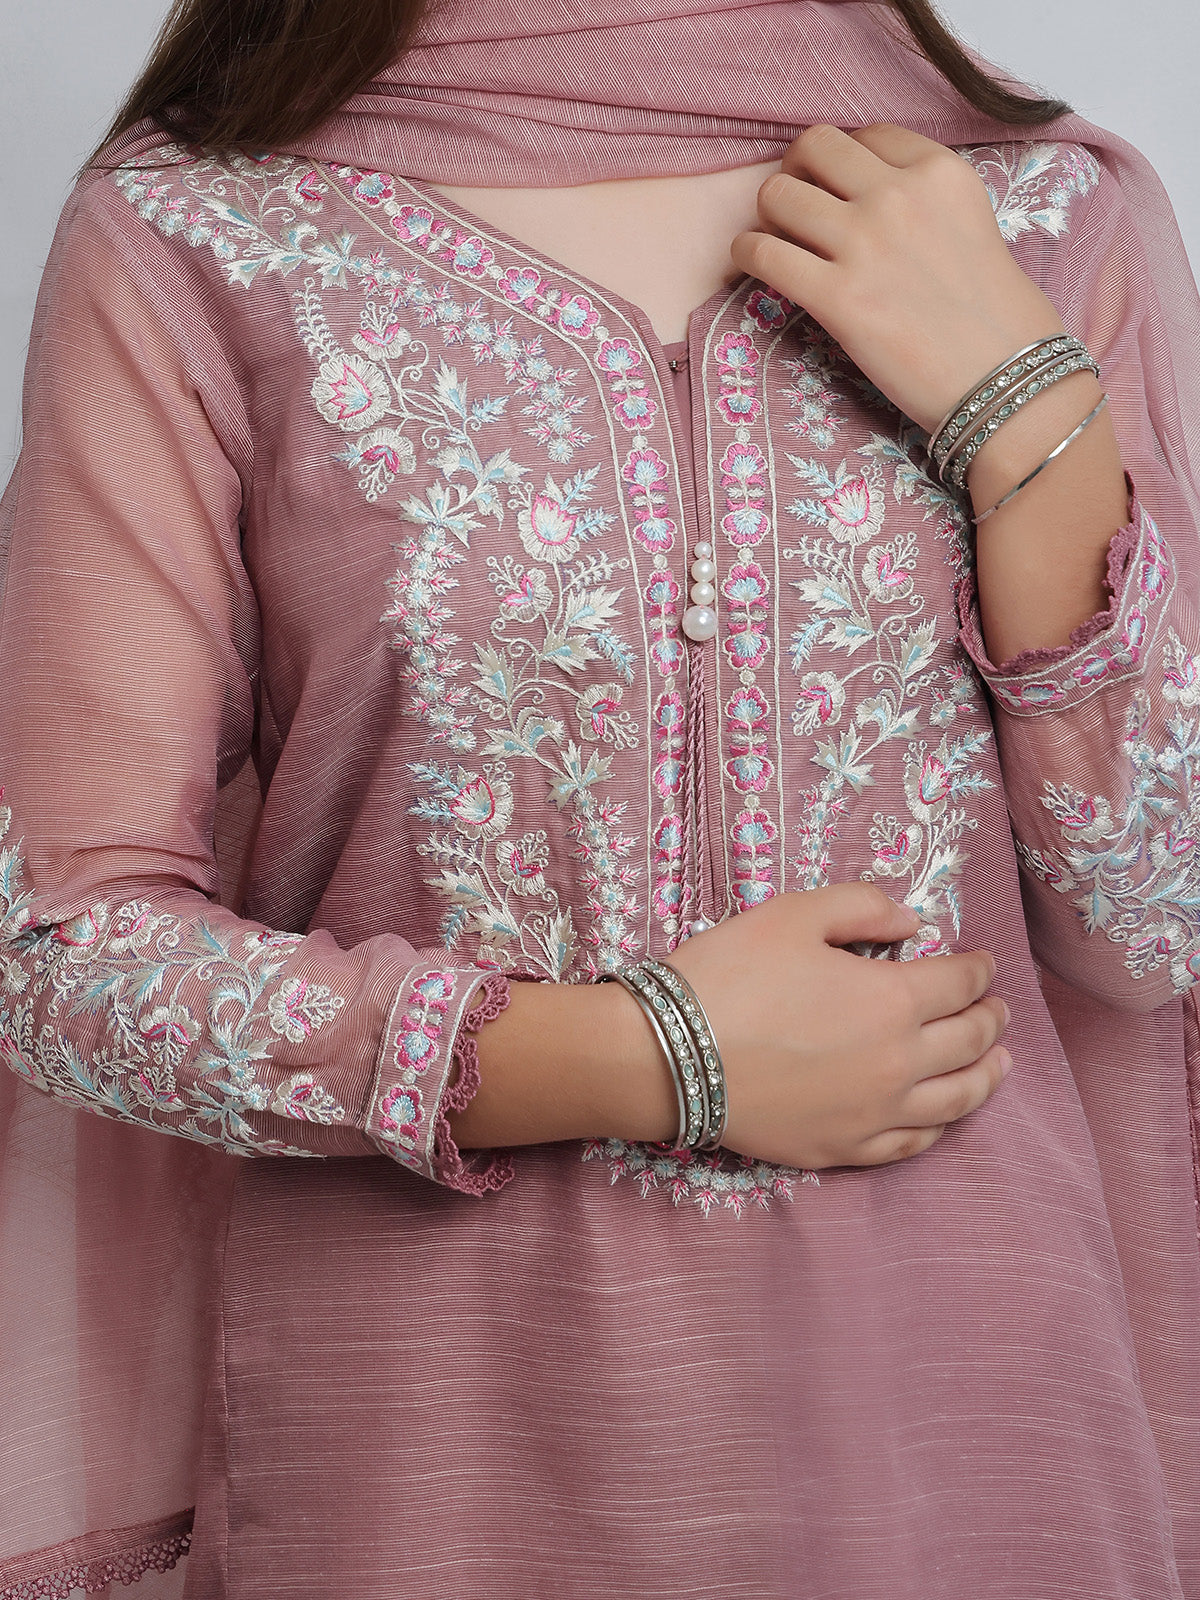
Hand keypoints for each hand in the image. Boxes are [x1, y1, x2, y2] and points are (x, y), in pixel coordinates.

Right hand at [657, 884, 1010, 1168]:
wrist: (668, 1055)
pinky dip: (941, 1125)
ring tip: (1000, 1062)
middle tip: (997, 1008)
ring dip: (987, 1076)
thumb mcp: (792, 914)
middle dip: (990, 1018)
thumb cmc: (728, 975)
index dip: (980, 969)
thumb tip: (912, 923)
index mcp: (893, 1000)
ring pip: (956, 1099)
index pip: (961, 982)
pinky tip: (945, 1114)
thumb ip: (862, 906)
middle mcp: (900, 1062)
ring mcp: (875, 1114)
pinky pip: (913, 1143)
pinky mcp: (845, 1149)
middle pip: (970, 1040)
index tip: (985, 963)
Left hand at [728, 123, 1066, 433]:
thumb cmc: (998, 319)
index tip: (836, 188)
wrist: (1008, 382)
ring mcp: (865, 244)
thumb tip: (865, 201)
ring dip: (768, 215)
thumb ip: (924, 202)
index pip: (867, 135)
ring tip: (778, 242)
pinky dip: (747, 254)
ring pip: (778, 193)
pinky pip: (763, 253)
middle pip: (813, 147)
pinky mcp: (838, 297)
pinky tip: (756, 266)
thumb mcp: (972, 225)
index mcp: (940, 171)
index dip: (842, 160)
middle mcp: (900, 195)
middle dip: (796, 171)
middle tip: (795, 206)